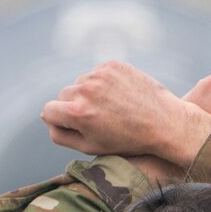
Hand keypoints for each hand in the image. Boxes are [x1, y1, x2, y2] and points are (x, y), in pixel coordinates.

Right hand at [41, 61, 210, 166]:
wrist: (165, 123)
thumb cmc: (127, 141)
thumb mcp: (90, 146)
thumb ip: (61, 134)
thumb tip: (46, 117)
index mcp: (77, 113)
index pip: (48, 110)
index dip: (59, 120)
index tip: (75, 125)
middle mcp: (86, 90)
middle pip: (63, 95)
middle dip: (74, 106)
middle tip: (97, 118)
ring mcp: (100, 74)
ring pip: (80, 82)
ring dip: (89, 93)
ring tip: (111, 108)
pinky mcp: (113, 65)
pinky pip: (97, 73)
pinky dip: (104, 83)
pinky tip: (119, 96)